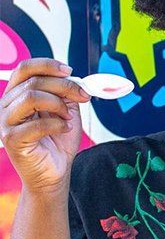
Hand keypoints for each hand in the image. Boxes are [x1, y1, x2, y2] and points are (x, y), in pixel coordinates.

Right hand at [0, 59, 90, 194]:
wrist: (55, 173)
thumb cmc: (57, 143)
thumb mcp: (66, 112)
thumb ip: (67, 94)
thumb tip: (77, 79)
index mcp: (17, 95)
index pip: (25, 69)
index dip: (48, 65)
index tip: (70, 71)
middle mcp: (7, 106)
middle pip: (33, 81)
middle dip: (64, 86)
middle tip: (83, 96)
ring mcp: (6, 123)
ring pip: (31, 97)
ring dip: (58, 105)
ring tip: (68, 118)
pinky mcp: (12, 140)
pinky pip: (36, 124)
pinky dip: (57, 124)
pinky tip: (65, 129)